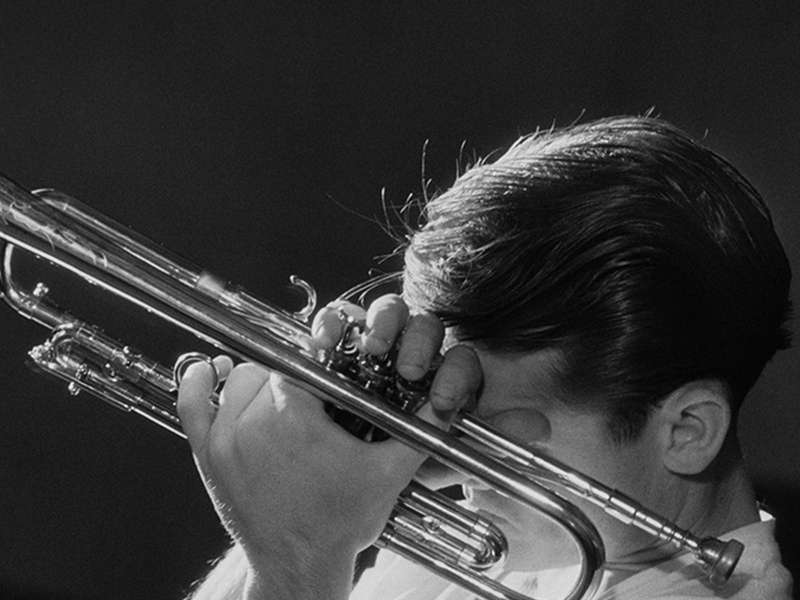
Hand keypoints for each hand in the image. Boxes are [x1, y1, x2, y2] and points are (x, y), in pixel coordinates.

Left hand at [176, 294, 480, 598]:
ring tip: (281, 395)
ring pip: (239, 379)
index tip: (329, 357)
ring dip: (260, 381)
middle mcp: (254, 421)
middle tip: (313, 391)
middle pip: (272, 366)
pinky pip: (193, 404)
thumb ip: (416, 434)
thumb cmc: (339, 522)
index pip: (304, 359)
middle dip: (296, 374)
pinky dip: (198, 383)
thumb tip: (442, 407)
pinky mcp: (208, 455)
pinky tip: (209, 371)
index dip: (320, 356)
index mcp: (296, 416)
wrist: (298, 565)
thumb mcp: (387, 474)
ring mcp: (226, 438)